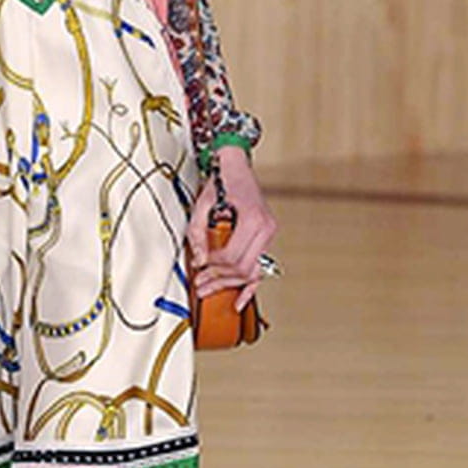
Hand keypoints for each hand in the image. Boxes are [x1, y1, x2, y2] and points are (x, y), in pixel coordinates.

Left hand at [187, 151, 277, 313]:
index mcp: (252, 220)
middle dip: (220, 280)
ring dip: (230, 284)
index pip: (231, 256)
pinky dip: (250, 286)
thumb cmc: (222, 181)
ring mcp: (269, 234)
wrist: (236, 166)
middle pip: (242, 268)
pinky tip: (240, 301)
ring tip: (209, 291)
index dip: (213, 267)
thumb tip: (199, 262)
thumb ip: (198, 234)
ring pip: (251, 271)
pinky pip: (259, 267)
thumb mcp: (202, 206)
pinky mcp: (265, 238)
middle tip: (200, 286)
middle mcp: (265, 229)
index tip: (199, 269)